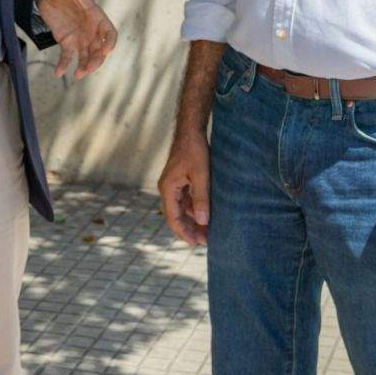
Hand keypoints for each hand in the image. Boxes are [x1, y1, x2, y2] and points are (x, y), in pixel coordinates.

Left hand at [36, 0, 117, 79]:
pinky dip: (64, 65)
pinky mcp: (67, 43)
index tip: (106, 50)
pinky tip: (58, 73)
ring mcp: (80, 38)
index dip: (110, 42)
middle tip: (88, 69)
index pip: (109, 32)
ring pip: (87, 56)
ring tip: (77, 75)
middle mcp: (91, 30)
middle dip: (97, 60)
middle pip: (100, 49)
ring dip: (85, 67)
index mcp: (96, 16)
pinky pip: (68, 57)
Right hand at [156, 132, 209, 246]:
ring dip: (193, 220)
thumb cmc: (195, 150)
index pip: (173, 218)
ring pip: (181, 209)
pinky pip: (185, 200)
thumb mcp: (201, 175)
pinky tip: (206, 214)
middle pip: (175, 216)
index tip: (196, 244)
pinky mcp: (180, 180)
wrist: (191, 130)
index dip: (184, 233)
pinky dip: (194, 209)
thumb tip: (204, 221)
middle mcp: (167, 189)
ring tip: (208, 230)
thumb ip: (201, 198)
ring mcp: (173, 185)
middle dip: (189, 229)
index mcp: (168, 189)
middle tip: (205, 241)